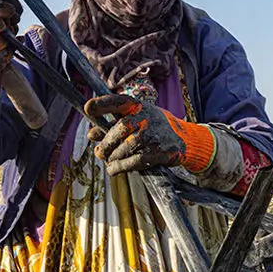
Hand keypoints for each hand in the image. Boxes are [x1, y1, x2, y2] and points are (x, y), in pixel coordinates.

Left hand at [84, 94, 214, 175]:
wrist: (184, 139)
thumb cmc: (154, 127)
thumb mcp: (135, 120)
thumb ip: (112, 125)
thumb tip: (91, 134)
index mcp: (138, 106)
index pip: (118, 101)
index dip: (103, 104)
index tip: (88, 108)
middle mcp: (146, 117)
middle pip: (120, 129)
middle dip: (106, 144)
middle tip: (100, 153)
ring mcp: (154, 134)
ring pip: (126, 147)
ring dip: (113, 158)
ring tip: (109, 163)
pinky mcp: (160, 150)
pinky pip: (136, 160)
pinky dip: (123, 167)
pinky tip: (116, 169)